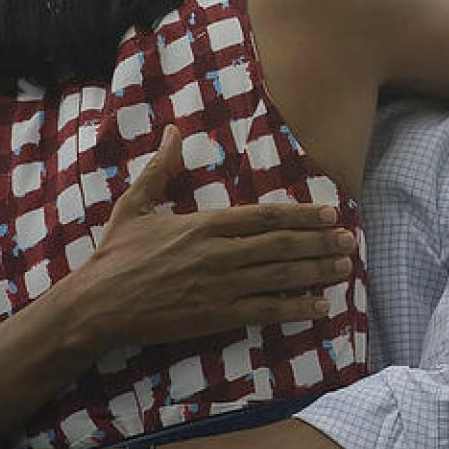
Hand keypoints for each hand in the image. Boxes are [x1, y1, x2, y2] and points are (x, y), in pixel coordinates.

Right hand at [61, 124, 357, 349]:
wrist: (98, 304)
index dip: (301, 214)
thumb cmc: (116, 255)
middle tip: (350, 240)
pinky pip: (265, 311)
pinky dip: (296, 308)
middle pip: (281, 244)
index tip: (329, 213)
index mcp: (203, 224)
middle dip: (319, 242)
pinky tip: (319, 306)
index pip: (264, 215)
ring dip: (316, 271)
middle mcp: (219, 253)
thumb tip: (171, 131)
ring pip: (280, 276)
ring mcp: (220, 286)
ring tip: (344, 268)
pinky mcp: (216, 316)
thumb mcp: (135, 205)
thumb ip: (160, 169)